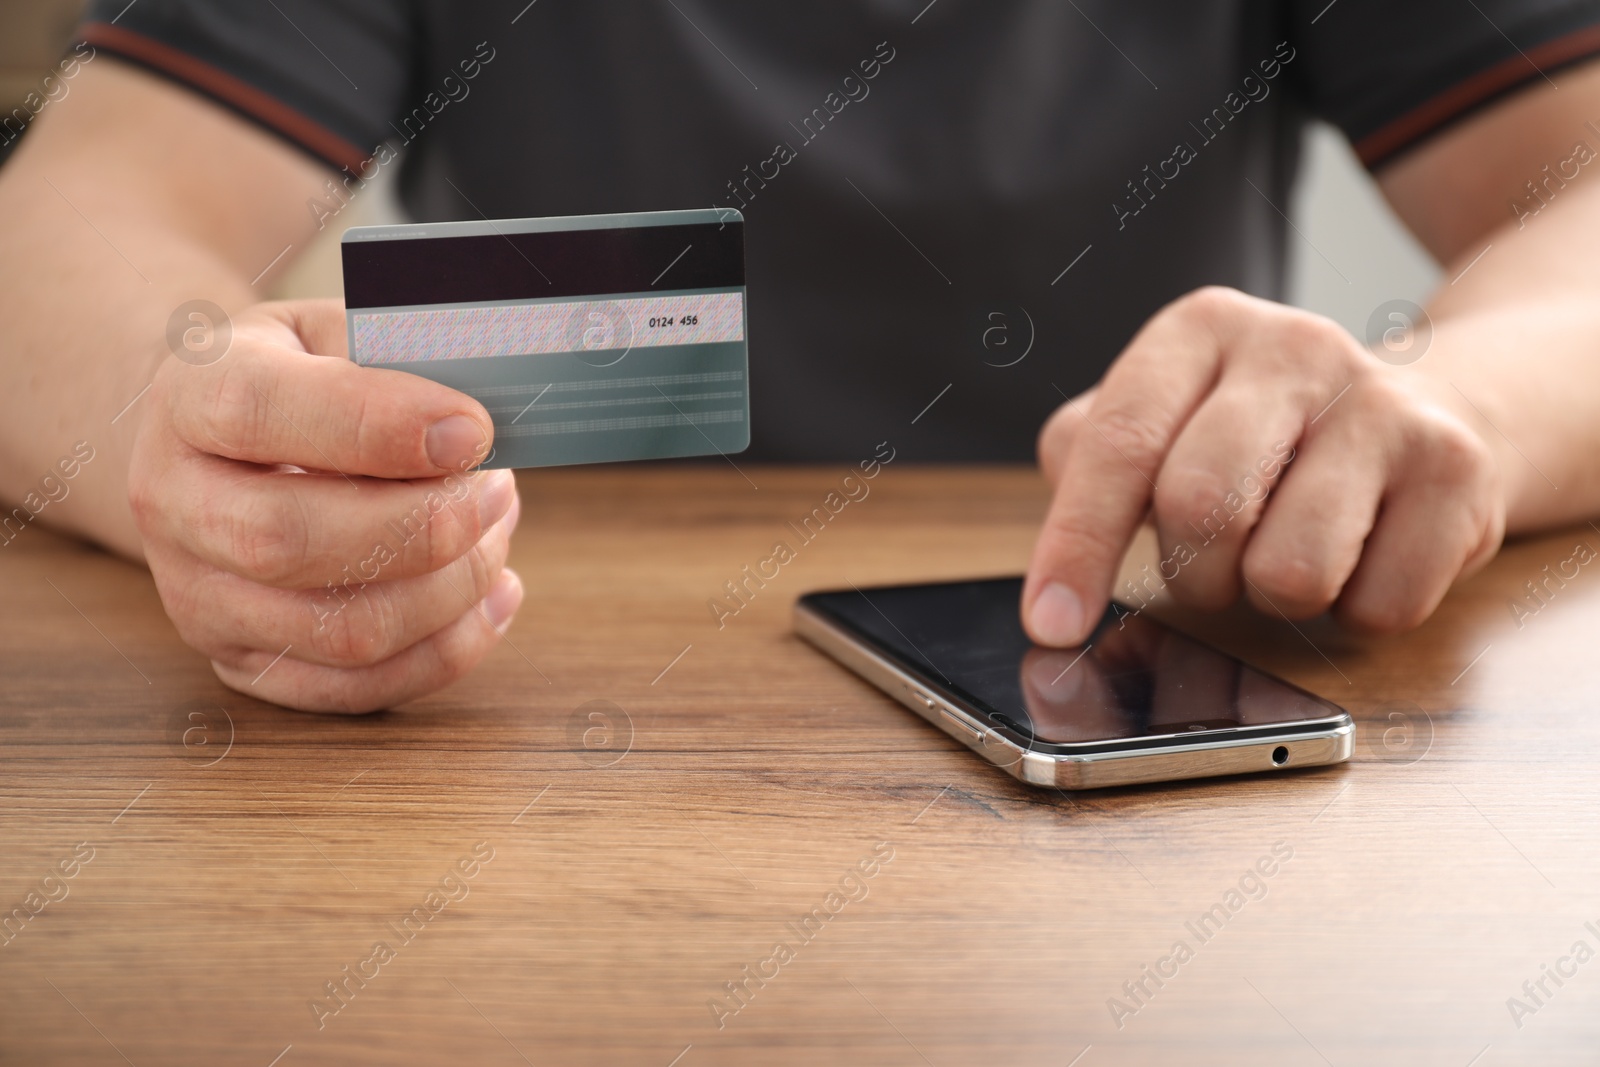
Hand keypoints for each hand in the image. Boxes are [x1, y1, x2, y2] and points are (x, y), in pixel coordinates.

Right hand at [128, 299, 523, 711]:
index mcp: (191, 396)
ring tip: (497, 534)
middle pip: (289, 542)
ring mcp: (198, 593)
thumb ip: (393, 358)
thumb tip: (472, 426)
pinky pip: (353, 689)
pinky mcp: (241, 659)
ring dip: (449, 592)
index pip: (261, 412)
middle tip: (495, 490)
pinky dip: (444, 652)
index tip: (471, 430)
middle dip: (424, 528)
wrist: (216, 444)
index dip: (377, 426)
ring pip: (337, 631)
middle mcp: (174, 501)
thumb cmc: (299, 379)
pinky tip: (492, 599)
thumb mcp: (333, 331)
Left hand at [1023, 287, 1504, 645]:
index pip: (1118, 444)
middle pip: (1201, 507)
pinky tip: (1364, 554)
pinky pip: (1380, 605)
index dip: (1076, 545)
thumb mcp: (1163, 420)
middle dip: (1194, 573)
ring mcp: (1384, 403)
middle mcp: (1294, 347)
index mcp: (1200, 330)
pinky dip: (1355, 610)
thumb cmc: (1260, 436)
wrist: (1433, 408)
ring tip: (1290, 549)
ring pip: (1292, 572)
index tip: (1050, 623)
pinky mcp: (1458, 468)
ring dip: (1274, 597)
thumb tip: (1056, 565)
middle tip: (1213, 569)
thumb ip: (1093, 461)